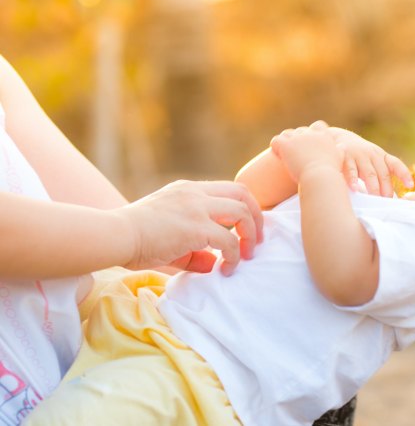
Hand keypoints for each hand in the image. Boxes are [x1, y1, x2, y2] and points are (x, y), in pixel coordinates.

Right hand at [115, 180, 263, 275]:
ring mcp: (196, 207)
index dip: (244, 208)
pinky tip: (226, 269)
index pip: (228, 189)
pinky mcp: (194, 227)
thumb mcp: (169, 238)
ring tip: (246, 256)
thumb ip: (194, 250)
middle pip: (243, 193)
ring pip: (242, 212)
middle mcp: (195, 192)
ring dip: (250, 235)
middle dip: (257, 217)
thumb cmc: (133, 239)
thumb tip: (214, 264)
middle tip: (257, 240)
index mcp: (188, 190)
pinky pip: (228, 240)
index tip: (246, 229)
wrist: (113, 236)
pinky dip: (233, 255)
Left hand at [269, 126, 343, 182]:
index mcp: (324, 135)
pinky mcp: (286, 144)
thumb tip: (343, 146)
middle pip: (300, 131)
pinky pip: (276, 141)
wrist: (320, 176)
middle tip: (296, 154)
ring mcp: (297, 138)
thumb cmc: (331, 171)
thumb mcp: (339, 158)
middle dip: (297, 140)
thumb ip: (340, 150)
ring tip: (286, 155)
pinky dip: (275, 148)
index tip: (310, 145)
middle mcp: (310, 133)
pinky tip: (278, 156)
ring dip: (286, 143)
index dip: (312, 134)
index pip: (318, 126)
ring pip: (286, 134)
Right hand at [313, 121, 413, 196]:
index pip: (395, 164)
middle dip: (386, 189)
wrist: (336, 138)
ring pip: (369, 173)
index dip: (404, 174)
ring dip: (373, 187)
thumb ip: (381, 174)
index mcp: (381, 156)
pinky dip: (353, 179)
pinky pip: (350, 170)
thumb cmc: (359, 157)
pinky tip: (355, 189)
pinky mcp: (344, 157)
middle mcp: (372, 154)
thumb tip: (390, 198)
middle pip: (383, 173)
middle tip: (387, 202)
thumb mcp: (373, 160)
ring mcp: (358, 155)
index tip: (410, 185)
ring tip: (376, 199)